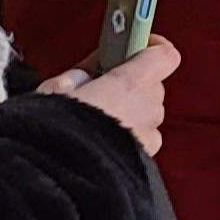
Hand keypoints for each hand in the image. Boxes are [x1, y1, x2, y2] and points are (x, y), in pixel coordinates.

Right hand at [41, 37, 178, 157]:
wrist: (62, 175)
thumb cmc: (55, 127)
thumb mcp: (56, 90)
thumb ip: (82, 74)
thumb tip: (92, 70)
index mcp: (131, 83)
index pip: (165, 55)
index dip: (152, 46)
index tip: (133, 44)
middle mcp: (150, 106)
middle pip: (151, 84)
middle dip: (129, 82)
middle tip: (98, 88)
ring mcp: (151, 133)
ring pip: (148, 111)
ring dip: (129, 109)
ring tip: (95, 119)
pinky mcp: (147, 157)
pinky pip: (143, 136)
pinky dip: (129, 133)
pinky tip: (103, 140)